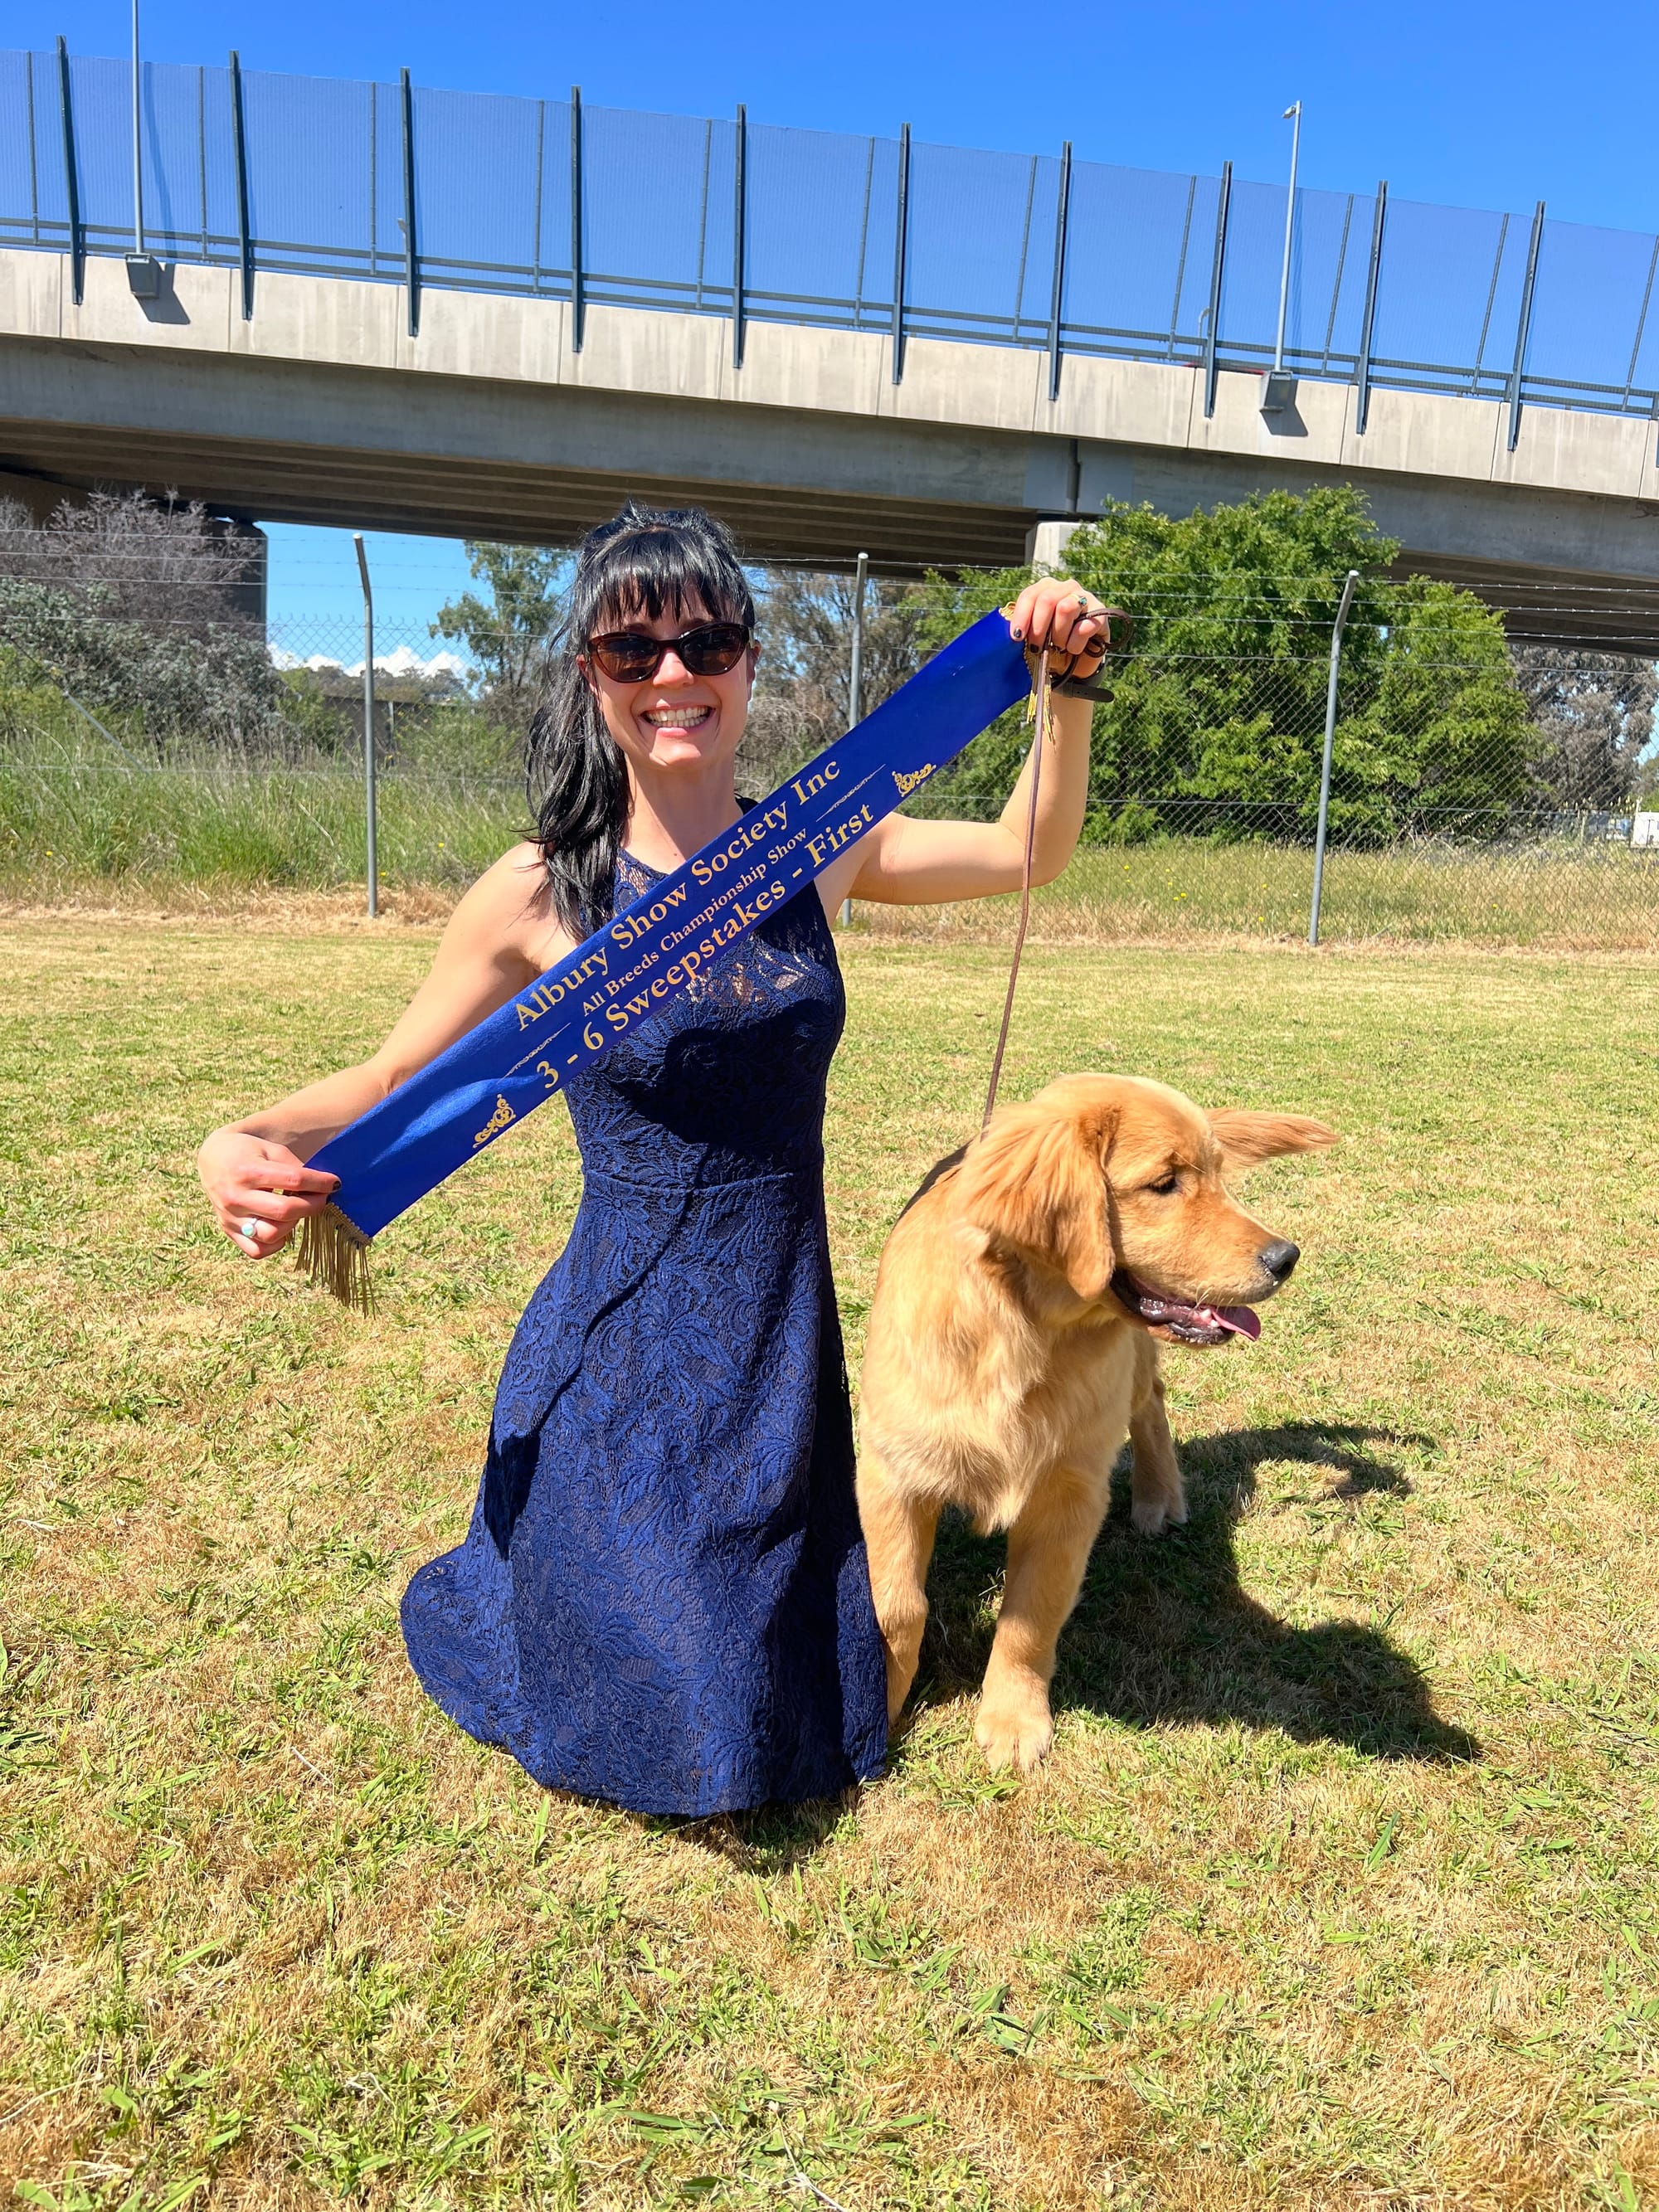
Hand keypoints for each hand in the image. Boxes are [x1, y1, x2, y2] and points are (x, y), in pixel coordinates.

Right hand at [197, 1128, 338, 1259]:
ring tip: (298, 1211)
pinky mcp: (228, 1230)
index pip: (293, 1181)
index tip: (334, 1183)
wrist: (212, 1159)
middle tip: (322, 1198)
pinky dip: (275, 1244)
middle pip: (284, 1211)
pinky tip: (282, 1227)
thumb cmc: (247, 1151)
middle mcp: (235, 1197)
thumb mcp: (270, 1150)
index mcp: (247, 1172)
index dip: (319, 1183)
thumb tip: (322, 1187)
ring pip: (270, 1234)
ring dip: (293, 1225)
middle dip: (312, 1205)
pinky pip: (256, 1250)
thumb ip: (294, 1168)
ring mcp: (230, 1217)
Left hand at [1006, 576, 1116, 677]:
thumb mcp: (1033, 637)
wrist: (1077, 665)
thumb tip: (1013, 632)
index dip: (1022, 616)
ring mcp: (1086, 597)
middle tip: (1036, 648)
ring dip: (1058, 635)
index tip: (1017, 637)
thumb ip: (1024, 628)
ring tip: (1059, 647)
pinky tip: (1074, 649)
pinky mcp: (1101, 614)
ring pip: (1065, 608)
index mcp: (1046, 588)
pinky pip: (1084, 626)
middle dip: (1038, 628)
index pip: (1030, 595)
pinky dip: (1075, 644)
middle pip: (1047, 600)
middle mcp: (1067, 587)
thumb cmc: (1051, 647)